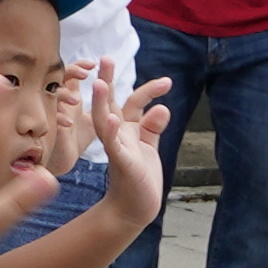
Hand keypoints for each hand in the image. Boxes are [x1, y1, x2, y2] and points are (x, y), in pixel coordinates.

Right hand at [90, 67, 175, 228]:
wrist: (135, 208)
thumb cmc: (140, 178)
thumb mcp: (149, 146)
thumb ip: (153, 126)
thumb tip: (162, 107)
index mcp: (126, 129)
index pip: (132, 103)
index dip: (148, 90)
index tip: (167, 82)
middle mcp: (118, 136)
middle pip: (110, 104)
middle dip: (107, 81)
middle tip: (106, 58)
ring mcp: (117, 149)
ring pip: (105, 122)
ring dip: (101, 103)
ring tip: (99, 84)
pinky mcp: (122, 163)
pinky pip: (113, 146)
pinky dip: (112, 132)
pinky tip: (112, 120)